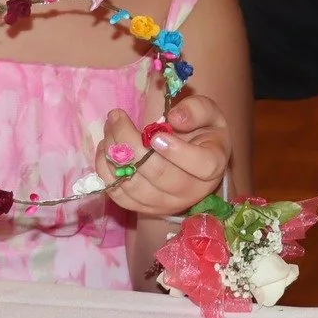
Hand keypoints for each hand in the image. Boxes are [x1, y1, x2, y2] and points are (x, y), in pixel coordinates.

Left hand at [99, 94, 230, 216]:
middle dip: (131, 143)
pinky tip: (106, 147)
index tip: (155, 134)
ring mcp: (164, 204)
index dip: (177, 151)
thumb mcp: (209, 114)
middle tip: (116, 116)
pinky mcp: (142, 208)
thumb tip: (175, 118)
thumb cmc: (202, 134)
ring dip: (114, 153)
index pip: (201, 165)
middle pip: (159, 174)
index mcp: (211, 165)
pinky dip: (105, 170)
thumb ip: (197, 110)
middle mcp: (190, 191)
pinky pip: (118, 194)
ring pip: (134, 185)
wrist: (192, 164)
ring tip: (110, 126)